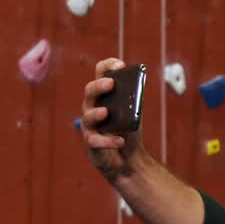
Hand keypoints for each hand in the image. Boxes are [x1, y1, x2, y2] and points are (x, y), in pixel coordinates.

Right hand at [80, 58, 147, 181]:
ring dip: (97, 113)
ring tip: (106, 112)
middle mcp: (92, 107)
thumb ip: (134, 99)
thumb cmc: (129, 131)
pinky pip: (95, 141)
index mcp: (103, 95)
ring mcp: (90, 126)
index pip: (100, 74)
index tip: (119, 64)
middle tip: (110, 83)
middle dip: (99, 86)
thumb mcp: (134, 113)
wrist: (130, 159)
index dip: (107, 66)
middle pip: (90, 92)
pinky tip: (120, 140)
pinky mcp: (91, 144)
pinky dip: (108, 141)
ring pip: (88, 116)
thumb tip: (136, 87)